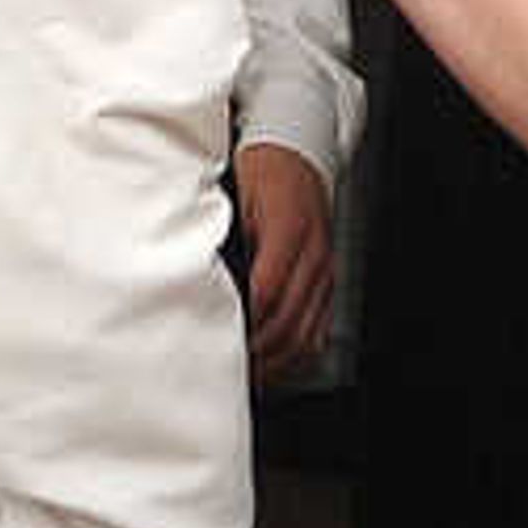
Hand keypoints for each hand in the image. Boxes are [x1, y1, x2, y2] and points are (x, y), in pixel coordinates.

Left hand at [235, 142, 338, 383]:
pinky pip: (318, 327)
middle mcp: (314, 251)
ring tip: (248, 375)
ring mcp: (325, 268)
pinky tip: (276, 363)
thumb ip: (220, 232)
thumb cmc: (262, 170)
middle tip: (227, 369)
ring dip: (276, 358)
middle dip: (257, 350)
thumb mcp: (234, 191)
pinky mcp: (328, 280)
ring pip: (305, 329)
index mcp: (289, 227)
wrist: (298, 152)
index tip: (221, 342)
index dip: (244, 323)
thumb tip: (199, 274)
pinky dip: (297, 352)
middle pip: (287, 318)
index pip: (266, 290)